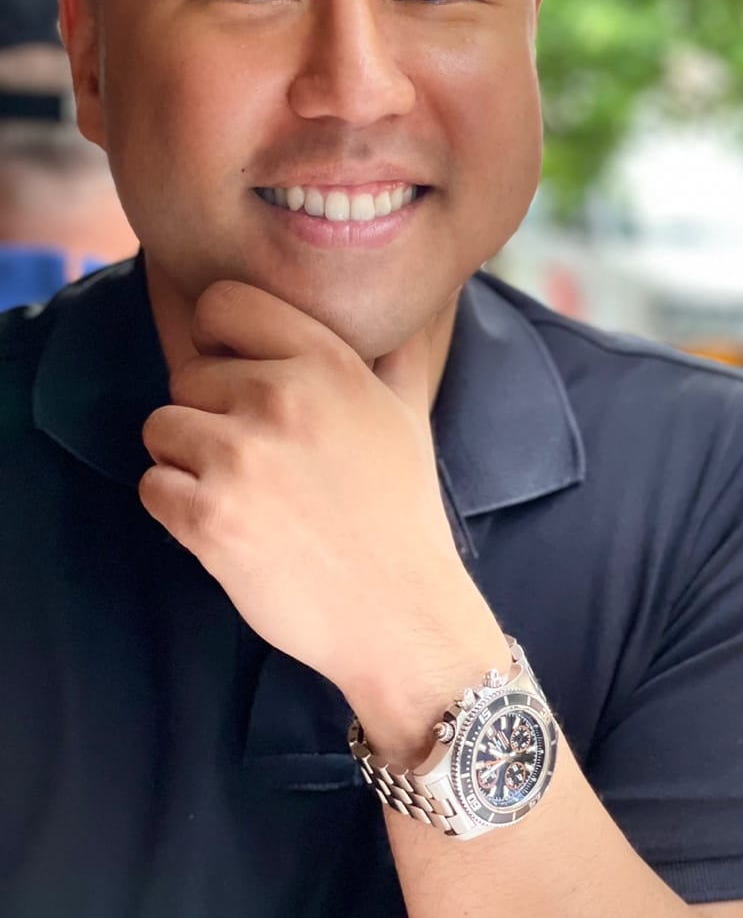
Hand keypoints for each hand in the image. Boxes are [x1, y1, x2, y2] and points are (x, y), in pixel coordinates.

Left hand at [140, 281, 505, 759]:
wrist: (401, 613)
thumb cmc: (404, 514)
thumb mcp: (409, 418)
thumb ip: (398, 356)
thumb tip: (415, 312)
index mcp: (327, 363)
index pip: (226, 303)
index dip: (218, 337)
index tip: (232, 370)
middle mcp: (281, 396)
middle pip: (187, 374)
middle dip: (208, 413)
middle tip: (254, 459)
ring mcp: (241, 456)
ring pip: (161, 427)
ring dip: (185, 461)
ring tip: (239, 493)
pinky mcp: (208, 516)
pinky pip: (152, 485)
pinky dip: (175, 508)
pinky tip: (223, 526)